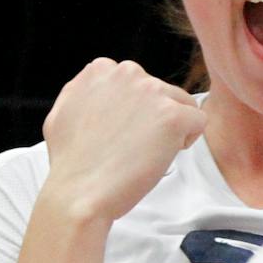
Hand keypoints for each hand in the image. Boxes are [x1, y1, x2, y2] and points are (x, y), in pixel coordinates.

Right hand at [39, 60, 204, 224]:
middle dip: (153, 118)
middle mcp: (127, 73)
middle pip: (160, 92)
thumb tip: (101, 91)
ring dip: (170, 129)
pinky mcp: (172, 116)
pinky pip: (198, 121)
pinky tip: (161, 156)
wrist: (77, 192)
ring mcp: (151, 92)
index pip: (136, 82)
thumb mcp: (64, 111)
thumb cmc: (70, 163)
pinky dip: (186, 141)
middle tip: (132, 146)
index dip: (134, 110)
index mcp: (101, 69)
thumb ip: (86, 93)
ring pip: (182, 104)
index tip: (120, 132)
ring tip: (144, 153)